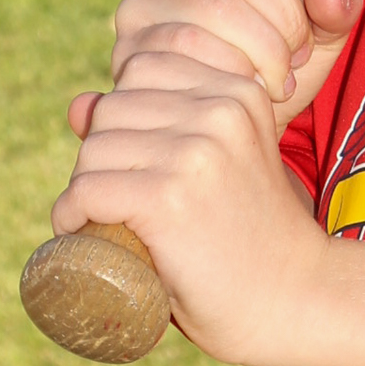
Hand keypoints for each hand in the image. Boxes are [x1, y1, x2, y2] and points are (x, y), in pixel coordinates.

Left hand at [52, 43, 325, 365]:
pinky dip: (71, 214)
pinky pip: (88, 190)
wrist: (292, 298)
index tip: (134, 160)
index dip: (124, 114)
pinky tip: (79, 230)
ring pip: (94, 149)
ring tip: (103, 218)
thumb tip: (78, 104)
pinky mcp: (168, 197)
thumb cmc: (248, 236)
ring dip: (85, 185)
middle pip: (112, 108)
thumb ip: (162, 124)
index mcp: (238, 91)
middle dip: (100, 154)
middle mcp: (220, 110)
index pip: (142, 67)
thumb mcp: (218, 163)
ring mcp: (195, 153)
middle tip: (115, 200)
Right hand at [65, 0, 360, 143]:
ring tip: (276, 82)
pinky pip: (190, 50)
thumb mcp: (314, 36)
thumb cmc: (269, 69)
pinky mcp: (129, 49)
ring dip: (263, 54)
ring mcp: (138, 4)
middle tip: (294, 64)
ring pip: (219, 8)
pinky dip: (230, 76)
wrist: (221, 132)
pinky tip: (243, 95)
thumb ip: (337, 8)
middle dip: (285, 25)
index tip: (307, 30)